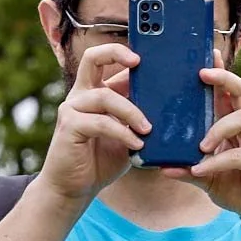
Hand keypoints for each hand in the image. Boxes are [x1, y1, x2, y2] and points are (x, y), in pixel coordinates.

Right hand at [39, 42, 147, 208]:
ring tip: (149, 129)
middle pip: (92, 58)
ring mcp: (72, 109)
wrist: (74, 187)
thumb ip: (138, 117)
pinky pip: (101, 122)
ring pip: (105, 96)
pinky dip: (122, 132)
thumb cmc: (101, 160)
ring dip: (131, 111)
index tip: (147, 58)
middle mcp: (80, 95)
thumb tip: (171, 106)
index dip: (124, 53)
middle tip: (139, 63)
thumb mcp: (126, 134)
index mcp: (94, 92)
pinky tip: (136, 145)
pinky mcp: (69, 127)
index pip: (105, 60)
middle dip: (117, 53)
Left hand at [170, 66, 240, 235]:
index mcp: (238, 126)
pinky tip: (199, 169)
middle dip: (224, 79)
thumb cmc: (239, 189)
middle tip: (202, 74)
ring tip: (199, 145)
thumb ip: (186, 167)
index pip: (230, 92)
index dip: (220, 72)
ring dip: (217, 128)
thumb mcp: (206, 177)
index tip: (202, 57)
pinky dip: (218, 161)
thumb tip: (159, 165)